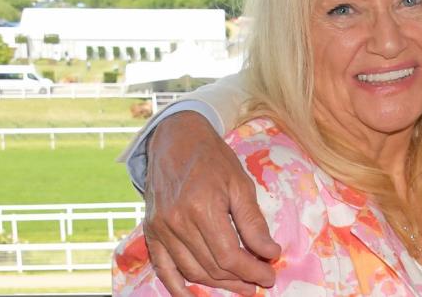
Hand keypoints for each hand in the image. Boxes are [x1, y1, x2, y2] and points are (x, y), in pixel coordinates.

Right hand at [143, 111, 280, 295]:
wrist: (176, 140)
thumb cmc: (213, 159)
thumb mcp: (241, 184)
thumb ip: (253, 222)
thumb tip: (269, 253)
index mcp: (202, 208)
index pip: (229, 255)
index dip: (252, 270)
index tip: (270, 275)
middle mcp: (177, 222)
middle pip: (211, 266)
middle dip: (240, 278)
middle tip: (260, 282)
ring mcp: (160, 229)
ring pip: (191, 271)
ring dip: (217, 284)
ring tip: (240, 286)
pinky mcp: (151, 232)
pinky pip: (163, 269)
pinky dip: (177, 287)